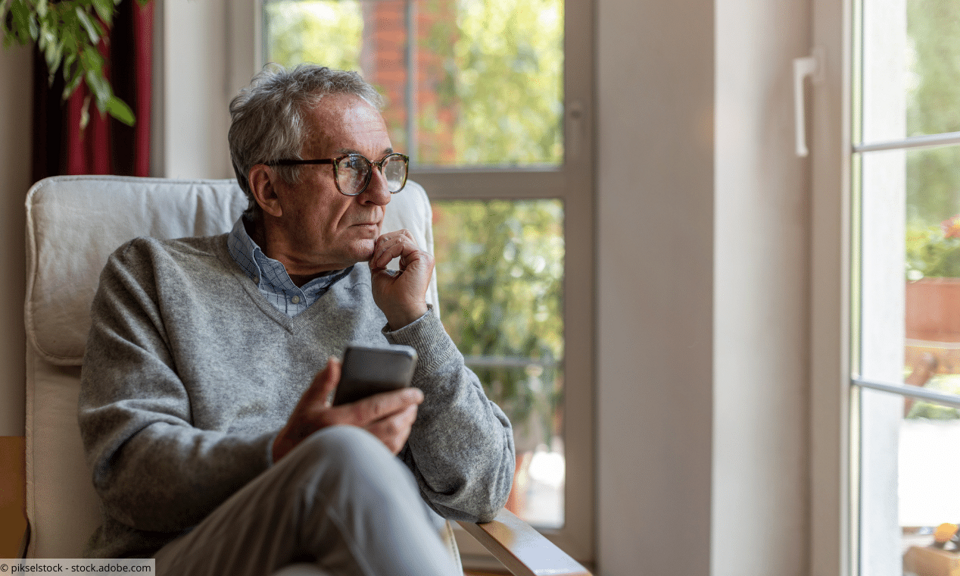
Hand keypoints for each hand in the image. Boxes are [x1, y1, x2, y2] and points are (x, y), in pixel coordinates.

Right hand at [272, 358, 423, 461]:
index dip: (400, 399)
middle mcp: (350, 438)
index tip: (416, 393)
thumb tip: (335, 361)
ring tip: (409, 413)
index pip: (376, 407)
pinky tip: (401, 429)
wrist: (290, 458)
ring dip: (406, 426)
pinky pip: (388, 453)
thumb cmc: (300, 427)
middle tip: (415, 402)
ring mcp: (357, 454)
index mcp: (338, 420)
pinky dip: (399, 440)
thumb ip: (324, 381)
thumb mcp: (308, 401)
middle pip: (391, 425)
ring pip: (392, 441)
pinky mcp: (361, 464)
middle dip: (407, 412)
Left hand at [369, 230, 433, 329]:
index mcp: (411, 261)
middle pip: (402, 234)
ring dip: (383, 248)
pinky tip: (382, 264)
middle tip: (374, 259)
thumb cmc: (391, 300)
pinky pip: (402, 244)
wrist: (400, 312)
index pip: (398, 241)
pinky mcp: (423, 259)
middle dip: (384, 242)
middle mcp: (419, 258)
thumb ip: (379, 259)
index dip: (382, 246)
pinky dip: (388, 251)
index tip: (372, 263)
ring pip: (401, 236)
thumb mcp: (380, 275)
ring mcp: (423, 257)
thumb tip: (374, 247)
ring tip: (377, 263)